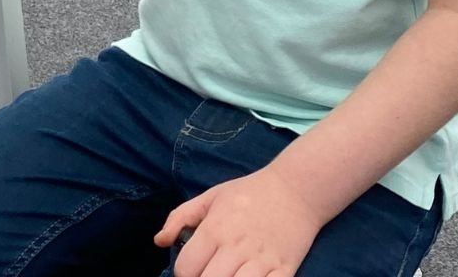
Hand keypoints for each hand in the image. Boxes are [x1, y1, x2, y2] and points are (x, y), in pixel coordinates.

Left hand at [153, 169, 326, 276]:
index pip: (186, 268)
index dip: (183, 274)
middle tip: (207, 274)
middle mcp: (236, 246)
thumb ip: (180, 217)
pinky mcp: (285, 269)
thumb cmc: (250, 193)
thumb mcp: (211, 197)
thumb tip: (159, 241)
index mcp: (215, 229)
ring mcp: (262, 260)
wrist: (297, 189)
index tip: (190, 270)